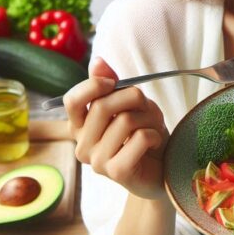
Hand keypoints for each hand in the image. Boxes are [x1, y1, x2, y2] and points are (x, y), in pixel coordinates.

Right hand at [64, 57, 169, 199]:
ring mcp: (97, 162)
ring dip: (149, 118)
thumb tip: (97, 61)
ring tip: (152, 128)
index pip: (72, 100)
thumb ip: (110, 85)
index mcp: (79, 127)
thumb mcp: (129, 104)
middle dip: (133, 98)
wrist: (162, 169)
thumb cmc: (143, 134)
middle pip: (103, 106)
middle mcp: (82, 145)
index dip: (94, 85)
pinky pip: (139, 138)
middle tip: (145, 106)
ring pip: (125, 121)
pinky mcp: (116, 173)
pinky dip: (155, 134)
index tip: (114, 83)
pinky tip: (154, 143)